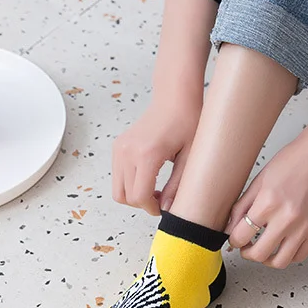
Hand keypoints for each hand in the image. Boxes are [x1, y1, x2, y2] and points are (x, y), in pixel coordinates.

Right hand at [111, 95, 199, 213]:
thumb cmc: (187, 123)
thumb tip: (169, 209)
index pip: (140, 196)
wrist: (174, 98)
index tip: (165, 208)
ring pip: (118, 190)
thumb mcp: (190, 157)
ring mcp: (120, 148)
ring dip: (135, 196)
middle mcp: (128, 151)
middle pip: (125, 197)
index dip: (153, 208)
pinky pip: (118, 176)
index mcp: (147, 154)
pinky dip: (130, 184)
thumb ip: (178, 186)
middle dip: (143, 204)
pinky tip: (149, 178)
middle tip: (162, 199)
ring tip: (156, 189)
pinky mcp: (118, 146)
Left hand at [227, 117, 307, 267]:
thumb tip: (230, 228)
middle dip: (247, 253)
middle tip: (246, 247)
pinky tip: (283, 245)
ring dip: (267, 260)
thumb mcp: (259, 181)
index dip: (233, 240)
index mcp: (268, 203)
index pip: (240, 236)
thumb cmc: (293, 163)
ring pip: (280, 262)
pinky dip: (288, 255)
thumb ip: (242, 206)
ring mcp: (305, 227)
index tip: (235, 239)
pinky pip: (299, 256)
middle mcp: (287, 218)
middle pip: (258, 254)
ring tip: (265, 250)